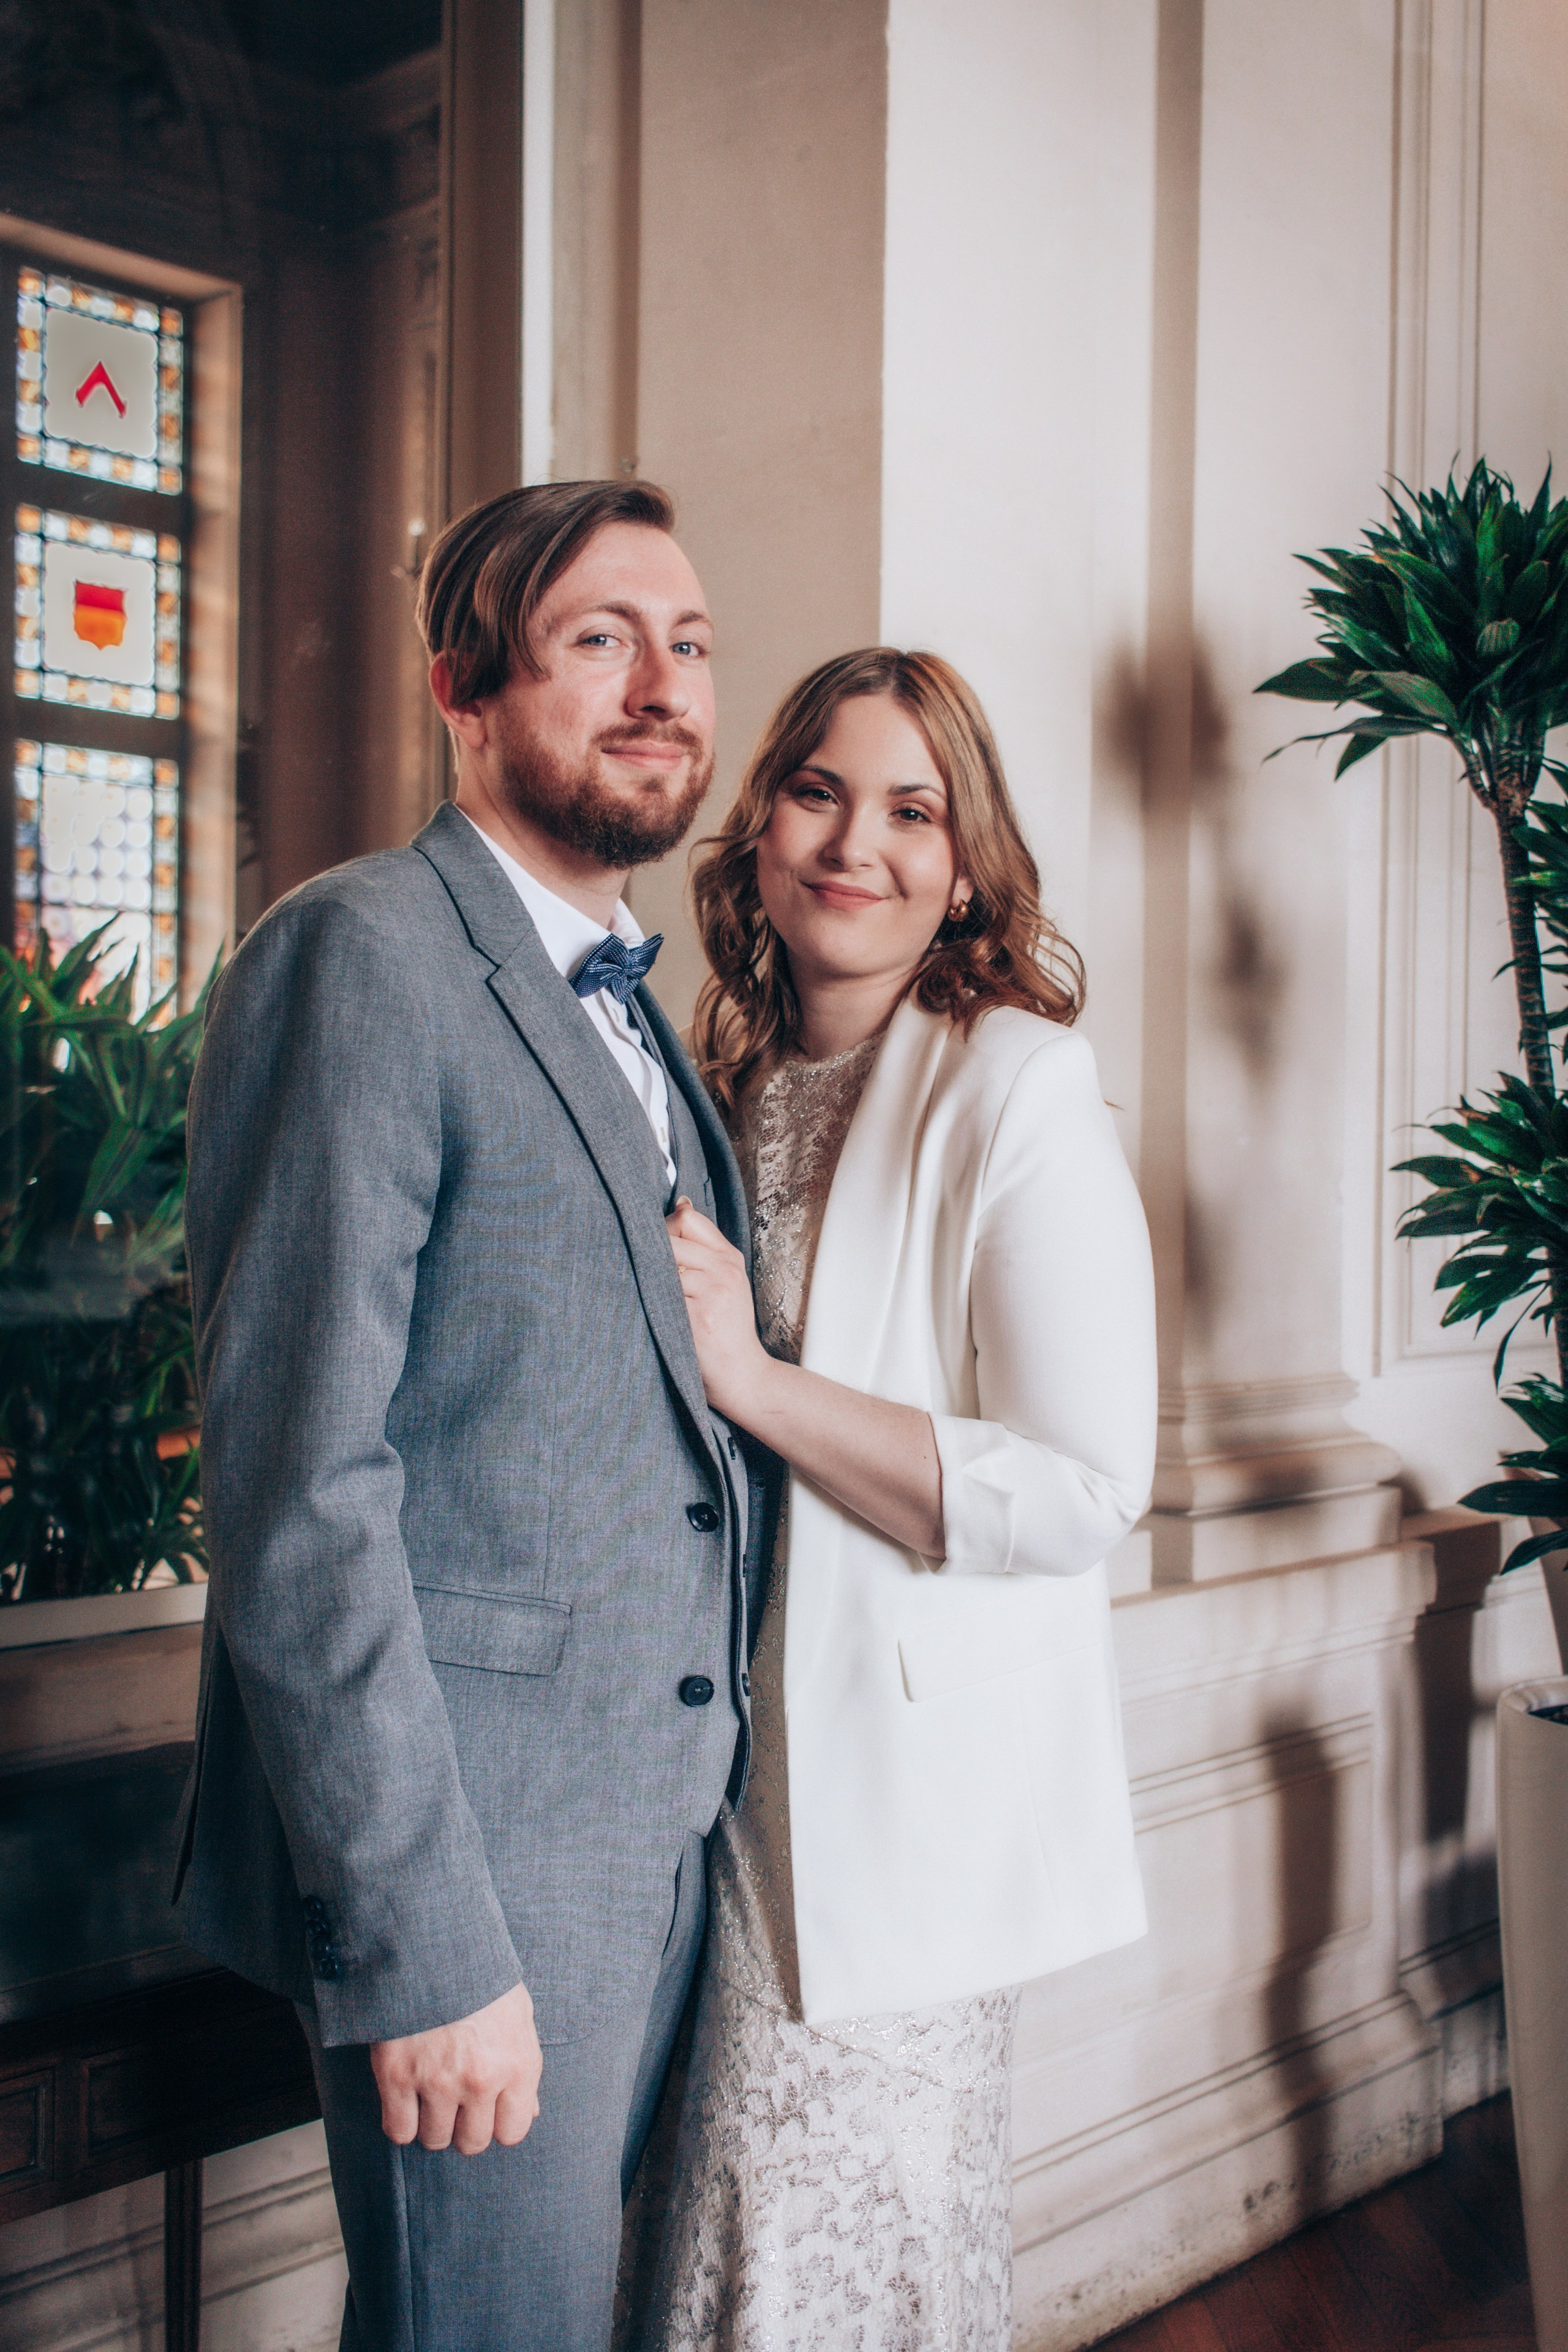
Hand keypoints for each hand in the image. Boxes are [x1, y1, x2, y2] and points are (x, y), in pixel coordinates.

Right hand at [370, 1980, 541, 2154]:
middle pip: (472, 2142)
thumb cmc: (480, 1977)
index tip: (487, 2107)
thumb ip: (524, 2068)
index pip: (512, 2132)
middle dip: (464, 2126)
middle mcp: (481, 2080)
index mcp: (518, 2064)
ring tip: (430, 2095)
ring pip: (435, 2139)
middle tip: (456, 2101)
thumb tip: (530, 2113)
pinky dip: (401, 2121)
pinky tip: (405, 2099)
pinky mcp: (398, 2075)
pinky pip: (399, 2130)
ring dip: (432, 2124)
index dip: (498, 2122)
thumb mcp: (517, 2014)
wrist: (432, 1941)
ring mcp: (438, 2080)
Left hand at [666, 1198, 773, 1422]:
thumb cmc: (726, 1329)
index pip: (687, 1219)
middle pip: (668, 1238)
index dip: (664, 1230)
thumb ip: (703, 1249)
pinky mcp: (698, 1316)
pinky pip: (659, 1294)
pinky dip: (648, 1300)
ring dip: (645, 1277)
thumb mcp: (726, 1282)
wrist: (742, 1376)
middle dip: (647, 1252)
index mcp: (730, 1258)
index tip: (655, 1248)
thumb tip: (678, 1205)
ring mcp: (712, 1292)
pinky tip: (649, 1311)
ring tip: (647, 1295)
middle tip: (642, 1274)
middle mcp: (724, 1270)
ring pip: (660, 1265)